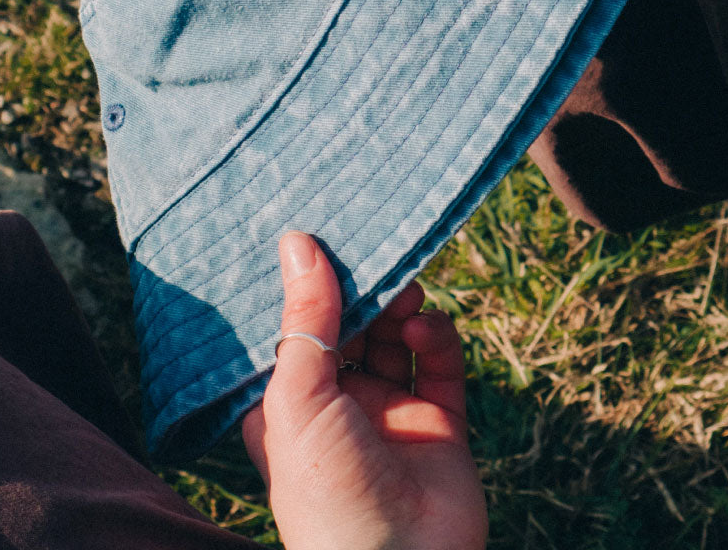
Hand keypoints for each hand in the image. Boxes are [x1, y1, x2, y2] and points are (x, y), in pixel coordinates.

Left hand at [242, 232, 486, 549]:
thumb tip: (297, 241)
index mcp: (289, 403)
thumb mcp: (298, 399)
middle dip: (360, 288)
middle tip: (372, 247)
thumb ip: (304, 319)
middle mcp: (338, 403)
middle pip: (350, 324)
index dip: (303, 286)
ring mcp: (390, 411)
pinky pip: (437, 362)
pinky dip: (433, 336)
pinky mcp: (438, 420)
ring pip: (394, 335)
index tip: (314, 233)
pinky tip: (420, 329)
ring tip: (402, 290)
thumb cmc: (326, 493)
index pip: (293, 329)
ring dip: (398, 306)